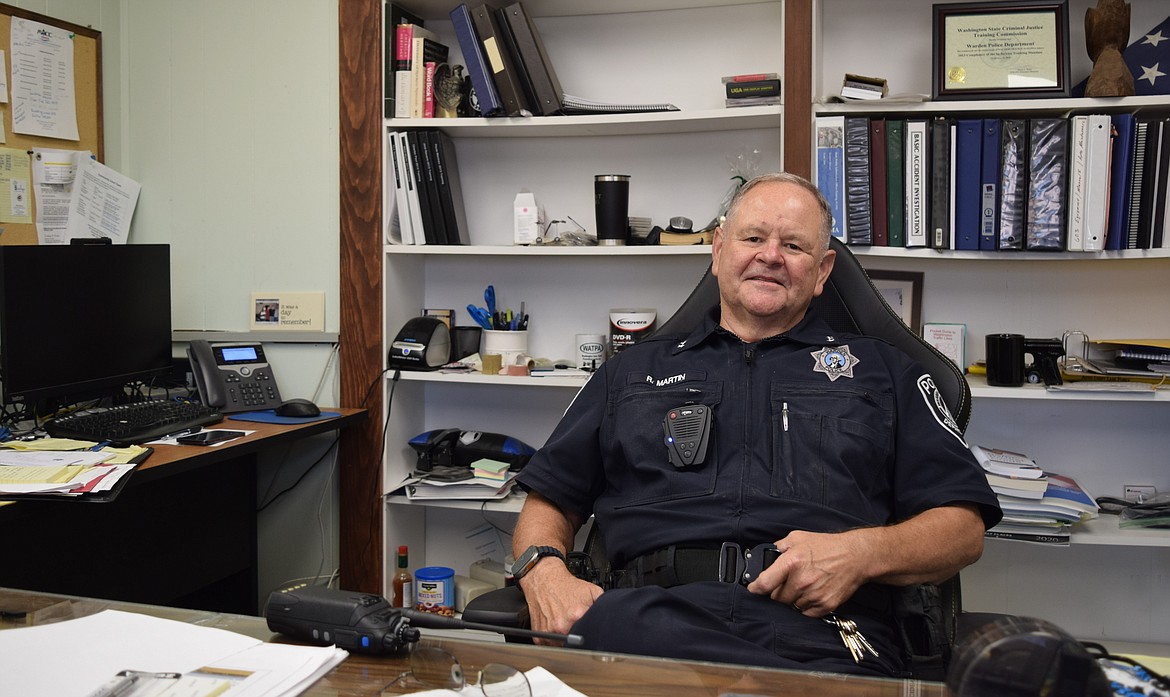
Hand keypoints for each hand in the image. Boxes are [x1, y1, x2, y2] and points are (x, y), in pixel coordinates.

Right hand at [519, 559, 603, 643]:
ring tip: (564, 625)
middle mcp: (562, 625)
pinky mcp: (538, 634)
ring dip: (564, 640)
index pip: (590, 636)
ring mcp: (549, 631)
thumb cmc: (565, 585)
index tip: (590, 632)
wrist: (544, 579)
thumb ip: (603, 604)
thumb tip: (613, 617)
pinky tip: (554, 628)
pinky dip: (551, 640)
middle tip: (576, 627)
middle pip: (575, 644)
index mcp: (577, 615)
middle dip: (578, 638)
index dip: (591, 634)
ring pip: (560, 646)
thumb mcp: (591, 590)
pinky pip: (547, 645)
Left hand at [745, 529, 870, 615]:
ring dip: (793, 598)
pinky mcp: (825, 605)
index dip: (755, 588)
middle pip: (777, 598)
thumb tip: (767, 555)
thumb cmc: (827, 546)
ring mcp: (814, 595)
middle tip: (788, 581)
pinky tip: (812, 592)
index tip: (753, 589)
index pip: (764, 583)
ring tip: (804, 585)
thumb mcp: (798, 537)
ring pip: (791, 606)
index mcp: (791, 563)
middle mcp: (801, 581)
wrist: (855, 557)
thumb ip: (779, 546)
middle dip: (778, 591)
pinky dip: (806, 606)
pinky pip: (806, 612)